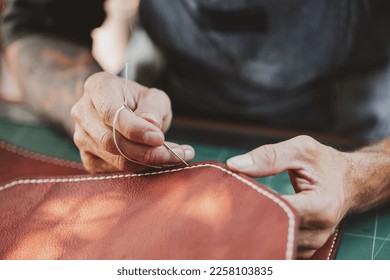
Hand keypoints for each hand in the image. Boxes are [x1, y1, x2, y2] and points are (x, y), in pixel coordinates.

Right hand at [71, 72, 194, 172]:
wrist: (128, 111)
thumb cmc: (141, 101)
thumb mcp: (153, 97)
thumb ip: (152, 109)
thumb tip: (151, 127)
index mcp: (98, 87)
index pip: (111, 113)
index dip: (135, 129)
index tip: (159, 138)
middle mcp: (83, 112)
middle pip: (111, 140)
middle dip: (147, 151)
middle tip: (177, 153)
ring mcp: (82, 137)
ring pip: (115, 158)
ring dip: (148, 161)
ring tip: (176, 156)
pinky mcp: (88, 157)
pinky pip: (114, 170)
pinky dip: (139, 168)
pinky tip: (158, 162)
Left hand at [227, 135, 352, 258]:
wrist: (349, 181)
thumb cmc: (324, 162)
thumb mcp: (300, 149)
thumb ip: (268, 156)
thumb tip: (233, 164)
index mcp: (321, 205)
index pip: (280, 211)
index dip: (254, 203)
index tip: (234, 195)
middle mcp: (319, 230)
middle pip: (275, 231)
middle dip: (250, 218)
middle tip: (230, 205)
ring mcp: (313, 243)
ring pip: (275, 243)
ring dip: (255, 229)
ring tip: (240, 212)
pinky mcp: (305, 247)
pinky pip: (280, 247)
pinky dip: (265, 235)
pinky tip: (253, 221)